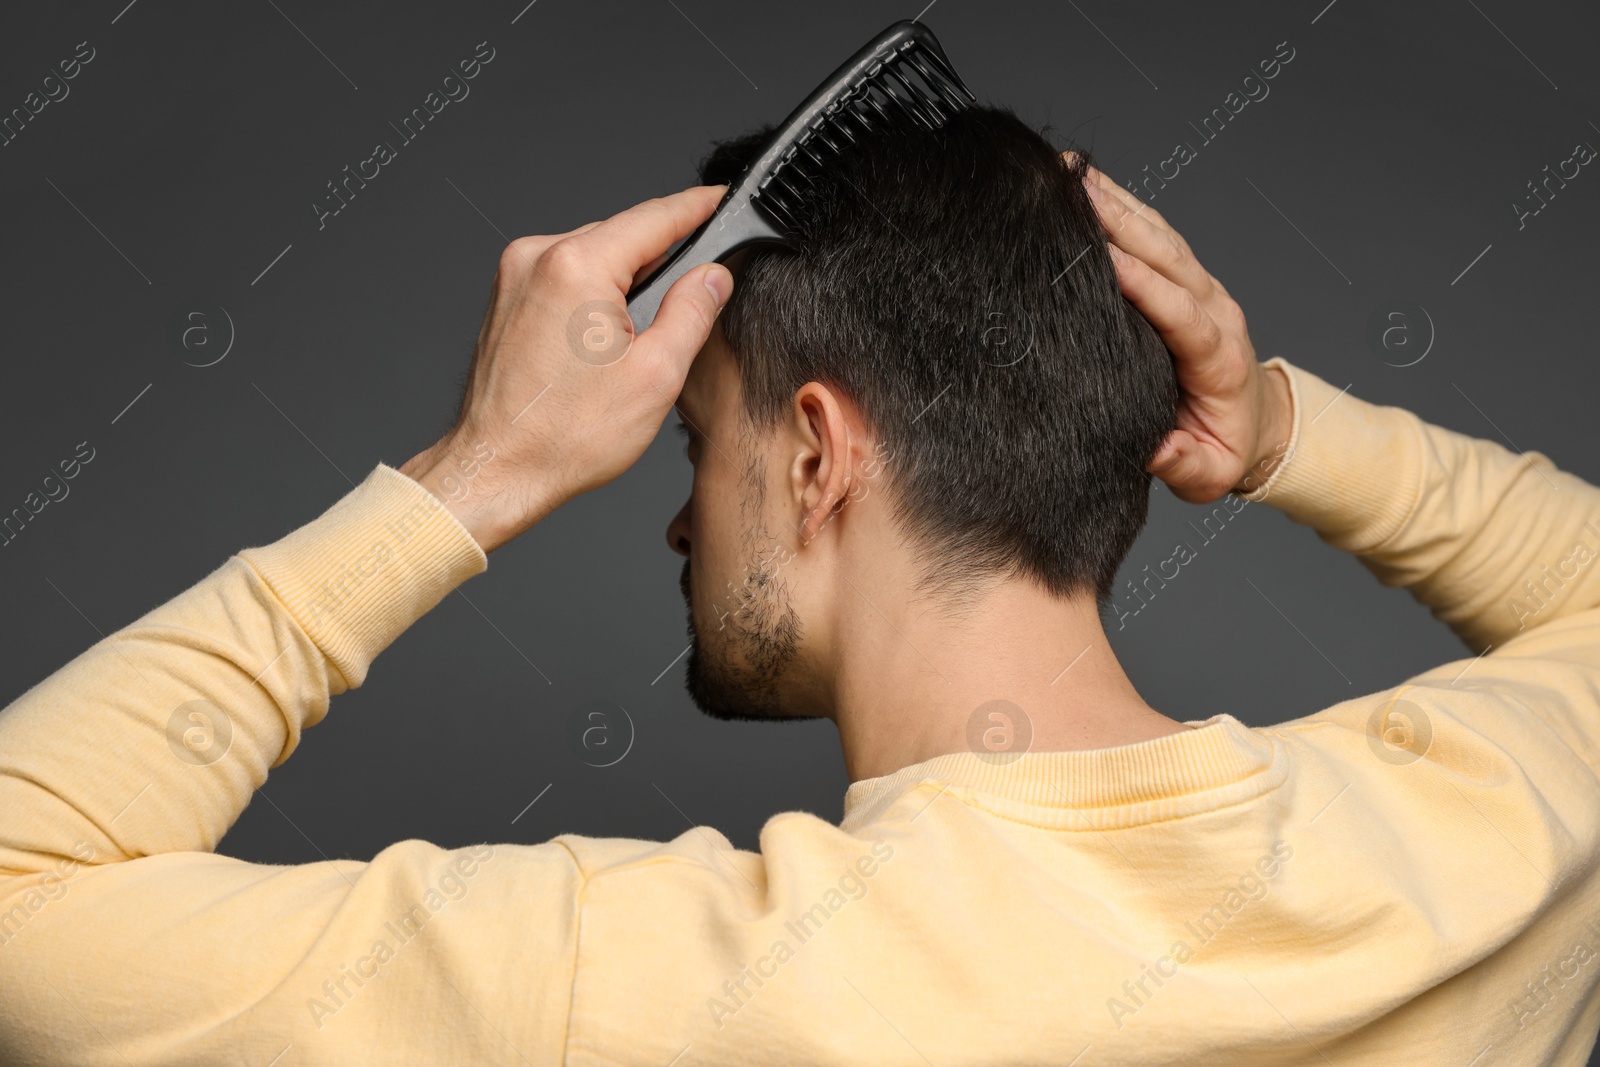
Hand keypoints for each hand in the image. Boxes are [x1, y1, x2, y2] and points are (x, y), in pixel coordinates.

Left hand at [400, 186, 733, 551]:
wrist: (496, 470)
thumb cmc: (564, 437)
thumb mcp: (656, 375)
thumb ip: (693, 312)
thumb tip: (713, 276)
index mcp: (577, 266)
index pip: (655, 216)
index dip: (698, 207)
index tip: (723, 199)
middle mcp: (538, 258)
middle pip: (624, 236)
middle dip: (663, 260)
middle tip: (696, 296)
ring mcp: (515, 275)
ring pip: (595, 257)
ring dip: (626, 283)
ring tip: (640, 340)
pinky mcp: (507, 297)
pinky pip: (566, 276)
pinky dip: (594, 295)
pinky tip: (604, 343)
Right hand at [1076, 161, 1291, 503]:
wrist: (1261, 426)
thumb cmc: (1227, 449)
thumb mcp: (1210, 475)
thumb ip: (1184, 464)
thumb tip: (1157, 450)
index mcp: (1219, 358)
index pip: (1181, 313)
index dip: (1143, 284)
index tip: (1103, 258)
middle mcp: (1216, 312)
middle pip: (1168, 256)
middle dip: (1120, 221)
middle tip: (1072, 190)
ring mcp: (1204, 290)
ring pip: (1161, 236)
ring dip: (1117, 201)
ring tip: (1069, 172)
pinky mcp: (1188, 280)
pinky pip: (1157, 236)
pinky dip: (1124, 205)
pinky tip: (1088, 184)